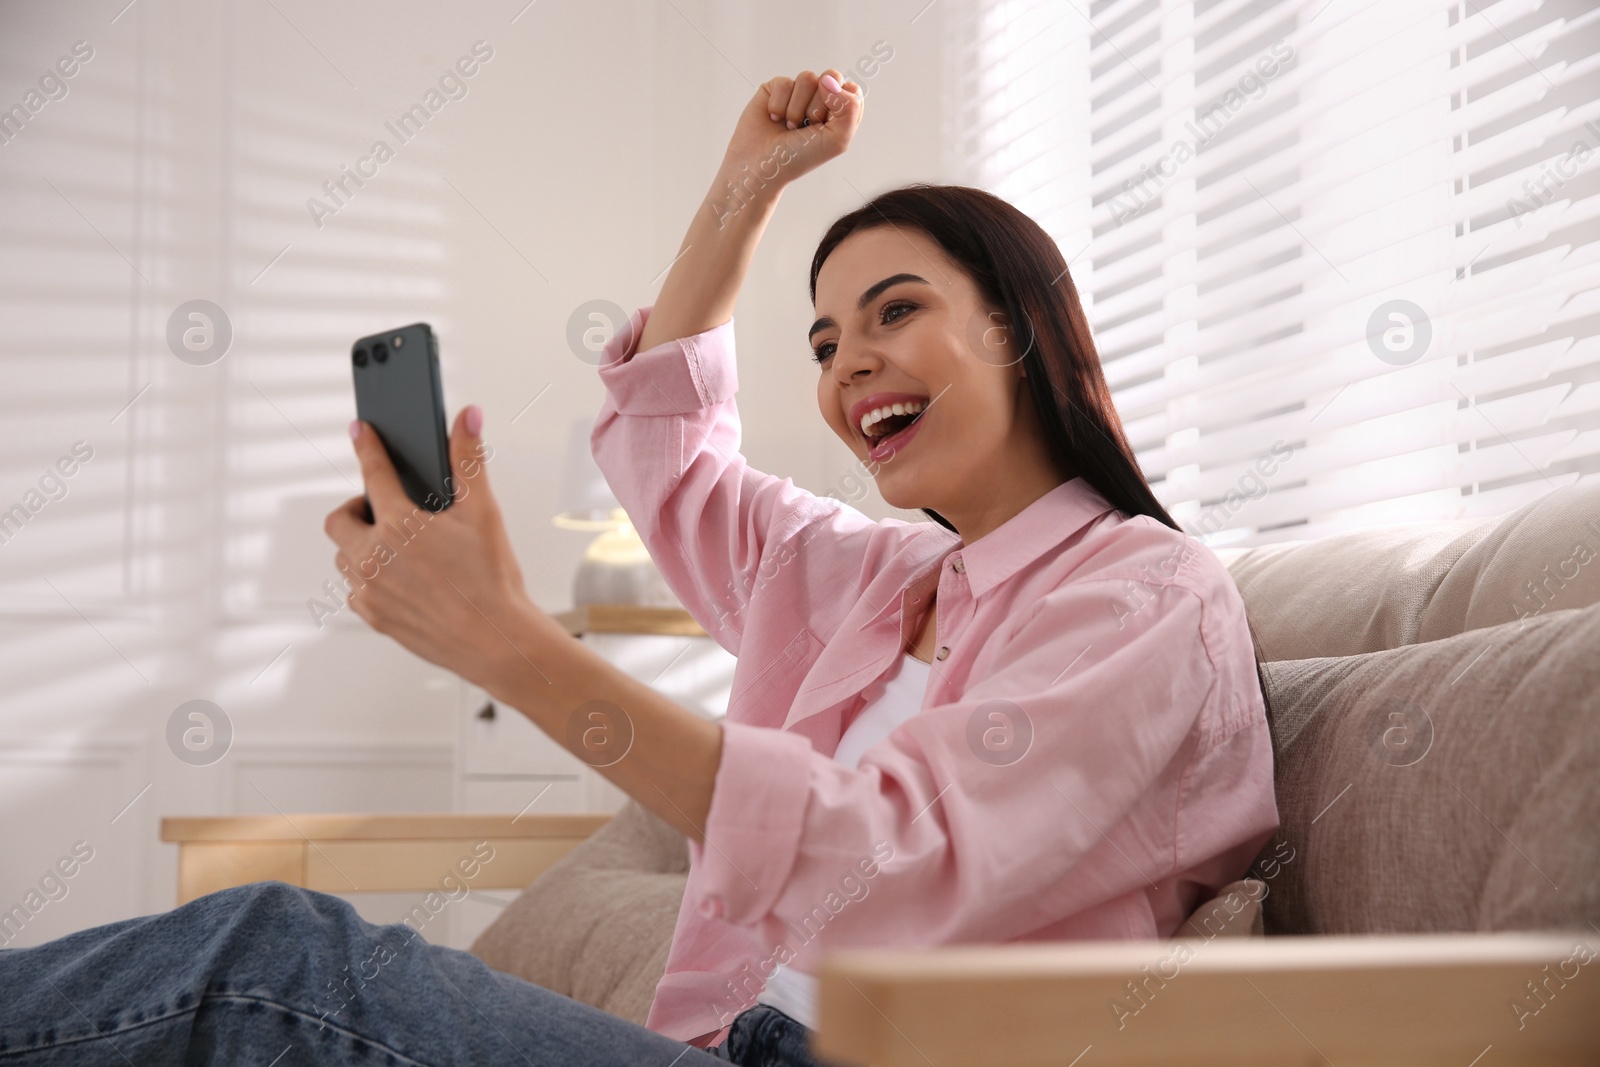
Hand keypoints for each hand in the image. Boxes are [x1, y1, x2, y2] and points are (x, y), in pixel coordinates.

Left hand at [324, 405, 539, 684]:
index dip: (366, 446)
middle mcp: (373, 558)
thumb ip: (469, 461)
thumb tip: (466, 418)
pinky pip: (356, 592)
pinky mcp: (374, 617)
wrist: (497, 640)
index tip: (359, 431)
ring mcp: (369, 591)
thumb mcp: (484, 512)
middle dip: (358, 509)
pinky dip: (370, 580)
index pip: (373, 473)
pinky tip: (403, 579)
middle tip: (386, 511)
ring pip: (344, 558)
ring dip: (362, 546)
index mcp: (398, 526)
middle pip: (339, 520)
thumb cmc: (492, 580)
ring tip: (397, 547)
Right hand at [721, 68, 863, 187]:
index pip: (852, 90)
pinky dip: (779, 105)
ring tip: (790, 126)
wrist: (761, 165)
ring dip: (797, 108)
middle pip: (832, 77)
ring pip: (808, 77)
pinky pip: (784, 82)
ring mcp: (799, 93)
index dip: (840, 104)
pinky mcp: (777, 89)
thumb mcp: (837, 140)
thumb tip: (829, 80)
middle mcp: (822, 99)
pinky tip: (774, 119)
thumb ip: (849, 108)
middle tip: (807, 126)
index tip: (826, 126)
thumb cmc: (799, 157)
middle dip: (818, 106)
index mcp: (841, 112)